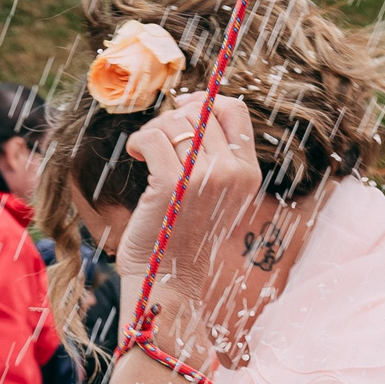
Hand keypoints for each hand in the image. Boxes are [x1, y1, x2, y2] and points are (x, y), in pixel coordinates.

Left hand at [125, 94, 296, 361]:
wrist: (169, 282)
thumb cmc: (184, 234)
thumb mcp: (215, 192)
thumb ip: (214, 153)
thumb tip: (193, 102)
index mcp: (248, 173)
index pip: (233, 110)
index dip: (205, 101)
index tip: (182, 108)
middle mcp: (231, 173)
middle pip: (199, 112)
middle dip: (171, 122)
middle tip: (158, 146)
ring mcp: (203, 178)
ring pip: (172, 122)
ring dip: (153, 133)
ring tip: (147, 156)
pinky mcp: (171, 185)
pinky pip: (150, 138)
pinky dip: (138, 142)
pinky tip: (136, 157)